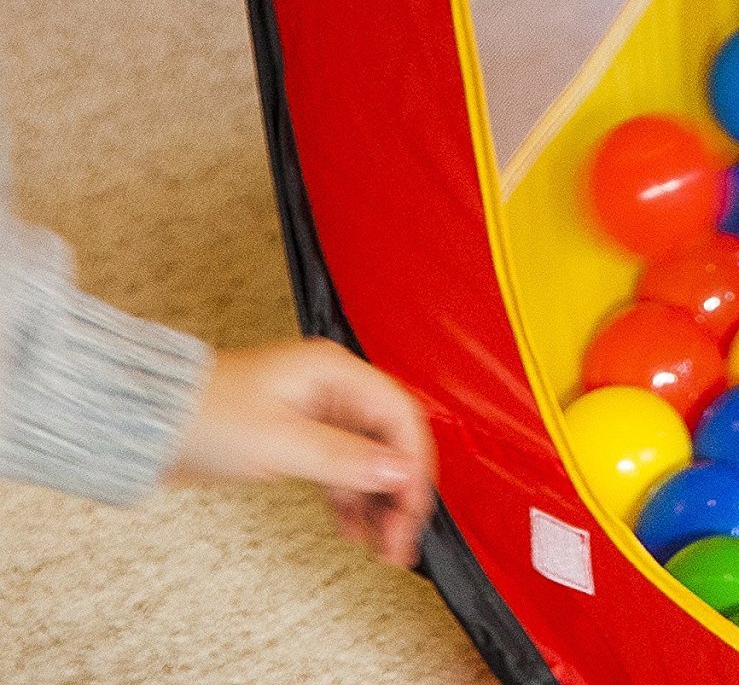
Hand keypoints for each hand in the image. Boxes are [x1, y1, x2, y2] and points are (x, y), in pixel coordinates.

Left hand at [173, 341, 436, 567]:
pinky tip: (353, 528)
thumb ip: (343, 458)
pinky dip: (349, 500)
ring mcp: (315, 415)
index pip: (398, 415)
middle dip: (398, 489)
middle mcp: (332, 390)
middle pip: (386, 439)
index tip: (413, 505)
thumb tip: (397, 471)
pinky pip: (339, 470)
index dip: (413, 462)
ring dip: (376, 501)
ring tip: (381, 543)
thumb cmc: (203, 415)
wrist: (147, 425)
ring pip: (366, 459)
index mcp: (335, 373)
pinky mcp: (296, 440)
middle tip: (399, 536)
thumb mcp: (280, 442)